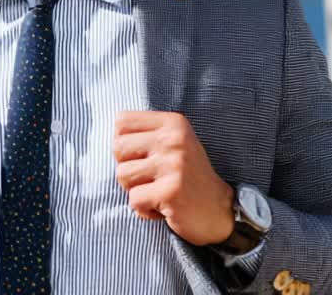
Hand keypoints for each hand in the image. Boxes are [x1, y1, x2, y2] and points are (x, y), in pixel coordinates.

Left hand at [112, 110, 234, 246]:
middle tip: (150, 178)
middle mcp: (173, 139)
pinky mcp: (171, 192)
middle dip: (127, 168)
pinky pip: (134, 200)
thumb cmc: (188, 177)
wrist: (220, 210)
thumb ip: (146, 134)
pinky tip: (163, 207)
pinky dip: (144, 210)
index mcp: (173, 123)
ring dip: (135, 190)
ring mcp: (173, 165)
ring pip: (122, 175)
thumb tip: (111, 135)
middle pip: (117, 148)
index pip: (122, 121)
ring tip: (157, 192)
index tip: (144, 156)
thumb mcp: (174, 143)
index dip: (124, 143)